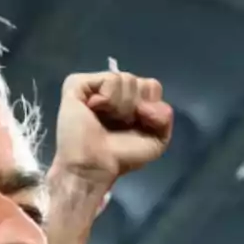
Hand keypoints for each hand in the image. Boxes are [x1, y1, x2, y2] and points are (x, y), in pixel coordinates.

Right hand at [51, 69, 172, 189]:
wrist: (95, 165)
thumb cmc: (121, 156)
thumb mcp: (156, 141)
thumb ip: (165, 118)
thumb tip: (146, 104)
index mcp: (131, 100)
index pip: (152, 86)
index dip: (150, 106)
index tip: (139, 124)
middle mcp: (114, 90)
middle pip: (140, 81)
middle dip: (135, 106)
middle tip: (120, 125)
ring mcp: (95, 85)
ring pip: (125, 79)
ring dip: (121, 107)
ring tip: (104, 121)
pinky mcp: (78, 83)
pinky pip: (110, 79)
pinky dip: (109, 99)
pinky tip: (94, 110)